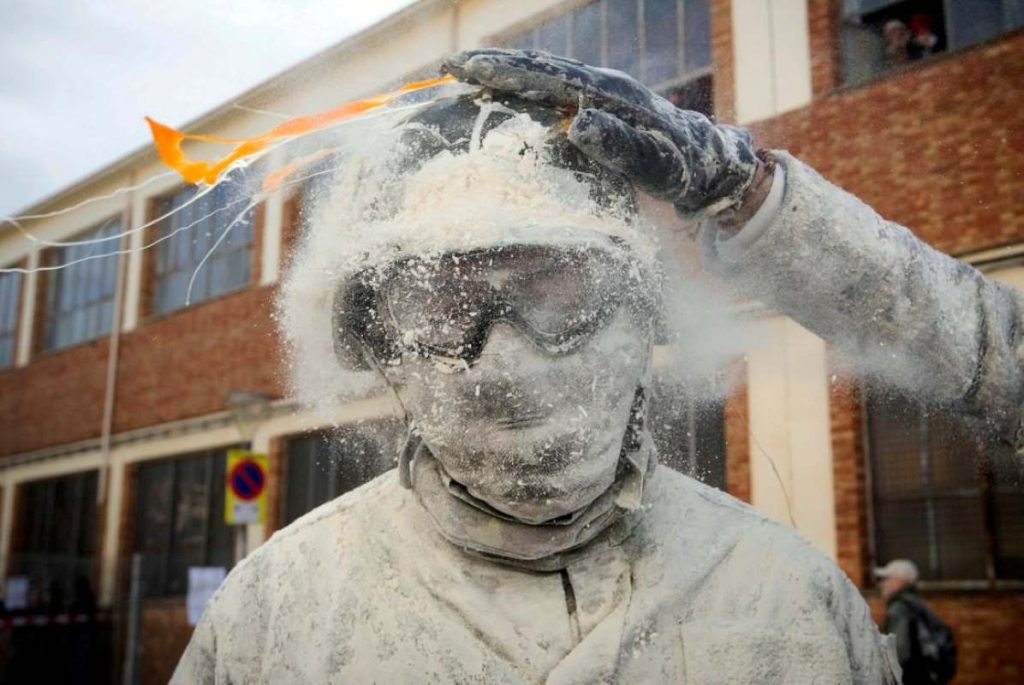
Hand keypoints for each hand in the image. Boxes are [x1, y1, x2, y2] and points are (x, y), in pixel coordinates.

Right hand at [443, 49, 760, 220]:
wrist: (712, 159)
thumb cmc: (683, 168)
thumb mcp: (656, 165)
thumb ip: (620, 146)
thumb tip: (578, 122)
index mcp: (609, 94)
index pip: (547, 77)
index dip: (506, 73)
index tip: (467, 69)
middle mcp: (600, 83)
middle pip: (538, 66)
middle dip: (493, 64)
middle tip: (448, 66)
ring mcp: (599, 90)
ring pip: (543, 73)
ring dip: (504, 72)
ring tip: (464, 74)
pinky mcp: (599, 101)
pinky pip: (553, 88)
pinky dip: (523, 86)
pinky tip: (501, 94)